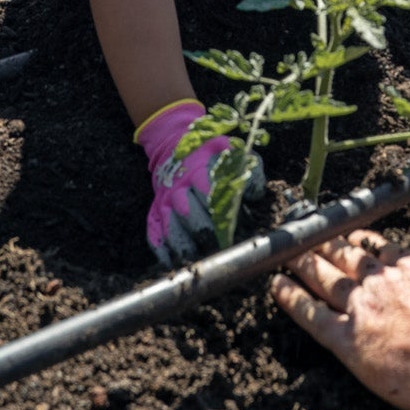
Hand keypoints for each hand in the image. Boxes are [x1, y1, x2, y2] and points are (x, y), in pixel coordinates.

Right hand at [136, 99, 263, 267]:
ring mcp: (164, 202)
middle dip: (204, 233)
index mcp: (199, 171)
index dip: (222, 216)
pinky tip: (174, 264)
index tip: (235, 232)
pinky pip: (154, 234)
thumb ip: (249, 171)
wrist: (173, 144)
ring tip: (198, 261)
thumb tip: (255, 195)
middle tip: (220, 249)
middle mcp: (178, 188)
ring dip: (184, 246)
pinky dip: (162, 252)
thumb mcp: (233, 152)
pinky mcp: (155, 212)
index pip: (209, 195)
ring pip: (170, 228)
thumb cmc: (211, 153)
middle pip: (188, 215)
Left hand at [271, 232, 409, 409]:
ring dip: (302, 263)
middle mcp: (382, 283)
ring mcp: (362, 308)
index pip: (381, 249)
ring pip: (324, 279)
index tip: (348, 233)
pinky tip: (277, 287)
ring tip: (285, 251)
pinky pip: (312, 317)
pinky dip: (292, 300)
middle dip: (324, 244)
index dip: (361, 240)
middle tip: (305, 232)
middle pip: (346, 258)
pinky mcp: (348, 340)